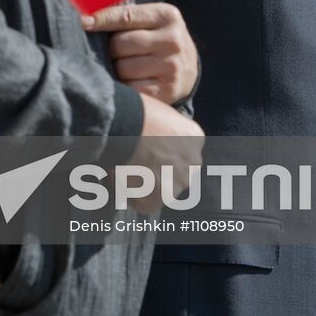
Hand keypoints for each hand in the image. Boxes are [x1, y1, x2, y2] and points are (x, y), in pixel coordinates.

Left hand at [84, 1, 198, 103]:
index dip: (101, 19)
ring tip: (124, 65)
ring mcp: (172, 66)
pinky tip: (130, 80)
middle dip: (111, 49)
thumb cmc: (157, 38)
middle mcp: (172, 40)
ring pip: (123, 68)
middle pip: (120, 44)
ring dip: (116, 68)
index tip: (83, 22)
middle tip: (116, 51)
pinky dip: (125, 86)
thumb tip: (86, 16)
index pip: (125, 16)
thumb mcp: (150, 20)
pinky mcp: (167, 90)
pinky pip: (131, 88)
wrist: (187, 68)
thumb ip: (123, 14)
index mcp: (167, 15)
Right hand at [125, 95, 204, 213]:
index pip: (182, 149)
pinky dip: (132, 198)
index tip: (145, 148)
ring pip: (162, 190)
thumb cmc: (137, 111)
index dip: (161, 150)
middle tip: (135, 162)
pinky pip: (146, 204)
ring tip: (123, 171)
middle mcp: (193, 162)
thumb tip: (154, 135)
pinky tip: (120, 182)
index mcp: (195, 137)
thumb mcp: (161, 111)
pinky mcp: (161, 198)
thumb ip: (166, 127)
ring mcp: (179, 182)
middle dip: (158, 170)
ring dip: (145, 185)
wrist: (126, 126)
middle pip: (176, 171)